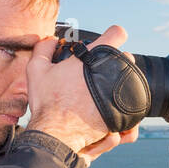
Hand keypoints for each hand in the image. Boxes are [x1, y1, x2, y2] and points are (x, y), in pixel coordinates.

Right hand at [26, 25, 138, 164]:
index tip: (109, 41)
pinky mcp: (124, 113)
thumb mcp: (36, 69)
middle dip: (116, 61)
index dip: (113, 35)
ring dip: (120, 82)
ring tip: (105, 89)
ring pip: (131, 80)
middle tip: (102, 70)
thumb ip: (44, 48)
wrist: (57, 133)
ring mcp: (120, 93)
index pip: (117, 34)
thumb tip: (51, 40)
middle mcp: (112, 73)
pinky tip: (111, 104)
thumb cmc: (48, 102)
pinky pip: (132, 102)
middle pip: (127, 58)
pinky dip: (123, 101)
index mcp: (95, 57)